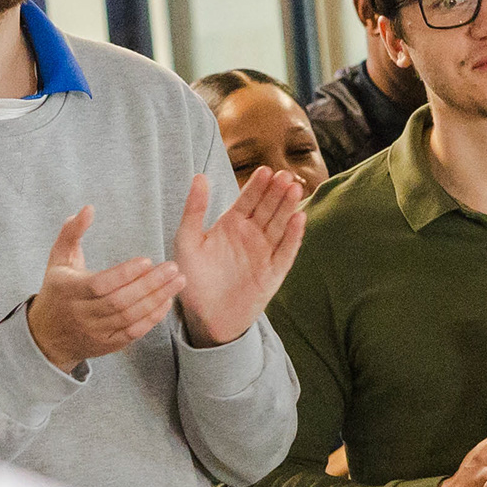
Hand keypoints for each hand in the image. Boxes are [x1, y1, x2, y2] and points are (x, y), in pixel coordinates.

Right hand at [28, 207, 179, 373]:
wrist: (47, 336)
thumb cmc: (57, 289)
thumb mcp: (58, 259)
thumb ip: (72, 232)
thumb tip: (88, 209)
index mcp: (69, 290)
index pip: (100, 284)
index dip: (125, 274)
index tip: (147, 260)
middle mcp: (81, 314)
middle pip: (119, 302)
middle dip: (149, 285)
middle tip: (173, 268)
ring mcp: (95, 332)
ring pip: (129, 318)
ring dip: (156, 300)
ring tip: (177, 282)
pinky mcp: (107, 344)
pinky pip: (133, 333)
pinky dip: (152, 318)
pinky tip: (166, 301)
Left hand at [171, 166, 307, 347]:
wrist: (206, 316)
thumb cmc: (193, 278)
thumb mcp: (187, 241)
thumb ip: (194, 209)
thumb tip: (199, 176)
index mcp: (232, 223)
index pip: (248, 199)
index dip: (257, 185)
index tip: (265, 170)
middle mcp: (252, 234)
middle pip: (268, 207)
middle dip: (277, 191)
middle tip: (285, 175)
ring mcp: (265, 251)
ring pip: (280, 224)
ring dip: (288, 207)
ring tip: (294, 189)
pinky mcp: (274, 271)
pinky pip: (286, 251)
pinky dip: (293, 236)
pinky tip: (298, 219)